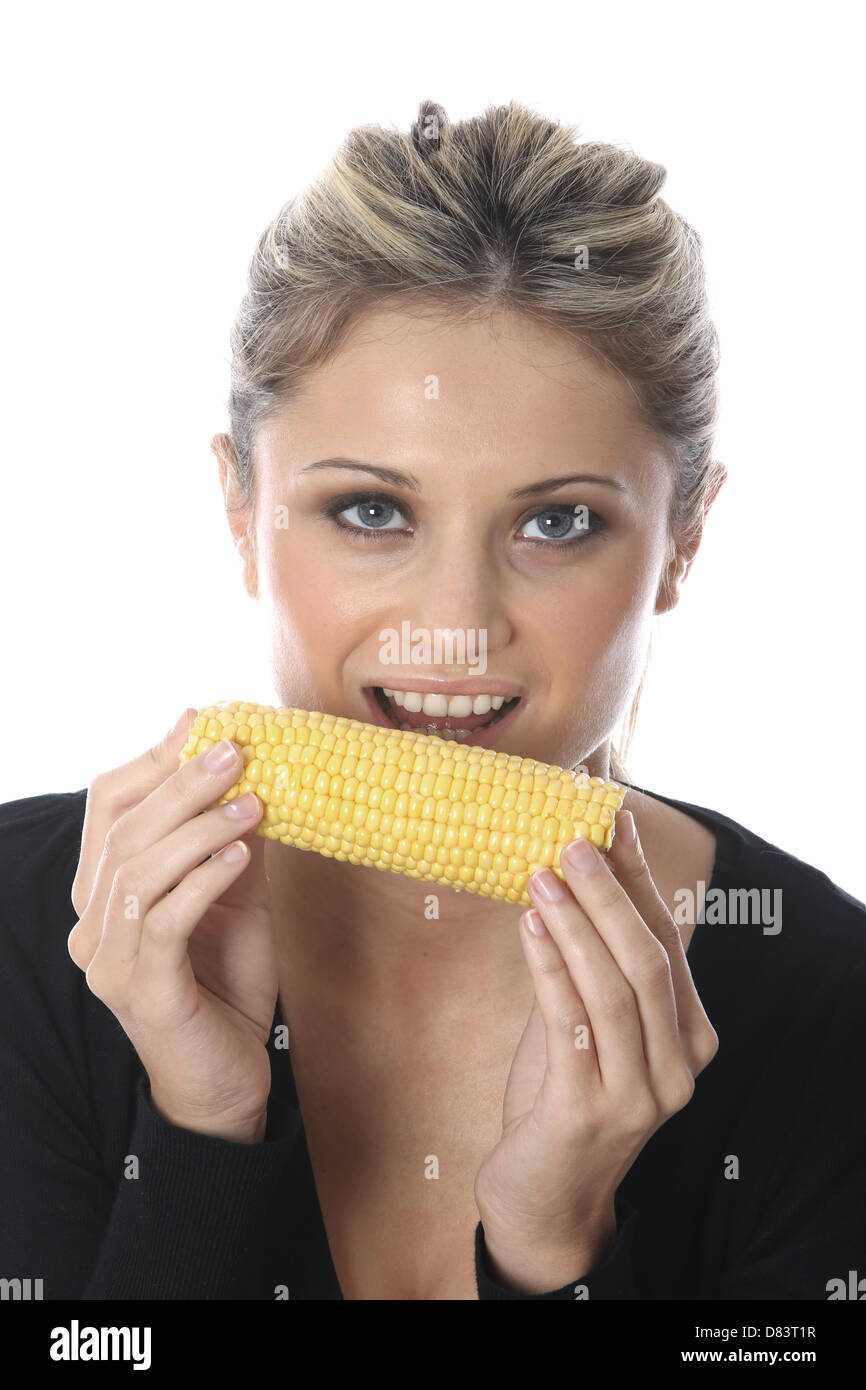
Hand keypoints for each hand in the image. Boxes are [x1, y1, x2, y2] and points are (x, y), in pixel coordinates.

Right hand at [68, 708, 277, 1143]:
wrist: (228, 1083)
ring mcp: (109, 961)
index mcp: (103, 894)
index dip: (152, 761)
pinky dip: (202, 881)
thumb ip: (232, 844)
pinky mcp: (142, 992)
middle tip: (236, 750)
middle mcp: (92, 924)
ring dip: (199, 828)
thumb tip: (254, 774)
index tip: (201, 723)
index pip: (107, 808)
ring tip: (253, 803)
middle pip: (123, 831)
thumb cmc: (228, 986)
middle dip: (180, 783)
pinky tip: (241, 856)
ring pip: (140, 871)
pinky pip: (163, 921)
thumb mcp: (237, 900)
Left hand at [474, 809, 718, 1289]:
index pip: (668, 941)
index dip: (641, 879)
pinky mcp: (587, 1112)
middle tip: (573, 840)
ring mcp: (638, 1095)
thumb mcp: (585, 1025)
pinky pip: (570, 1024)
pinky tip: (528, 925)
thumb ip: (585, 967)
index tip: (614, 823)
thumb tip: (563, 877)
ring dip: (576, 924)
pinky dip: (549, 967)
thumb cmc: (561, 1097)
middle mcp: (677, 1068)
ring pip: (613, 990)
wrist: (544, 1198)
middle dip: (610, 894)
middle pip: (648, 961)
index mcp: (689, 1037)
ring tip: (541, 873)